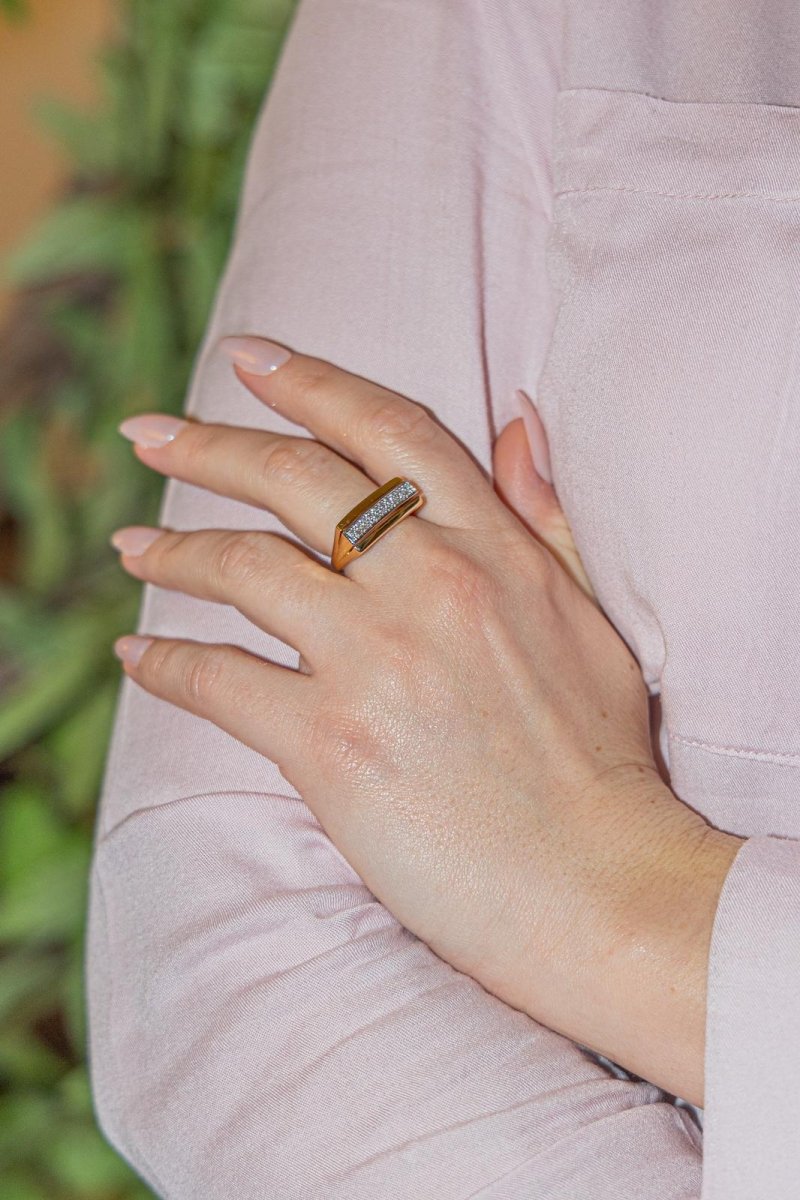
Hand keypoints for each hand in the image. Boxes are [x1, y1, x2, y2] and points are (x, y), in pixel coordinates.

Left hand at [111, 337, 741, 1103]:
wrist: (597, 883)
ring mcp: (375, 660)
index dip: (309, 381)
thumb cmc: (601, 758)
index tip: (250, 359)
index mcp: (493, 547)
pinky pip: (219, 682)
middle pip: (292, 478)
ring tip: (130, 547)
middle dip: (207, 444)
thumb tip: (519, 424)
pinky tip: (136, 654)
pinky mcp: (330, 743)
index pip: (387, 429)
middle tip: (147, 432)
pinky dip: (166, 664)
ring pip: (242, 567)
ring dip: (170, 551)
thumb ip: (545, 517)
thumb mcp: (593, 617)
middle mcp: (428, 583)